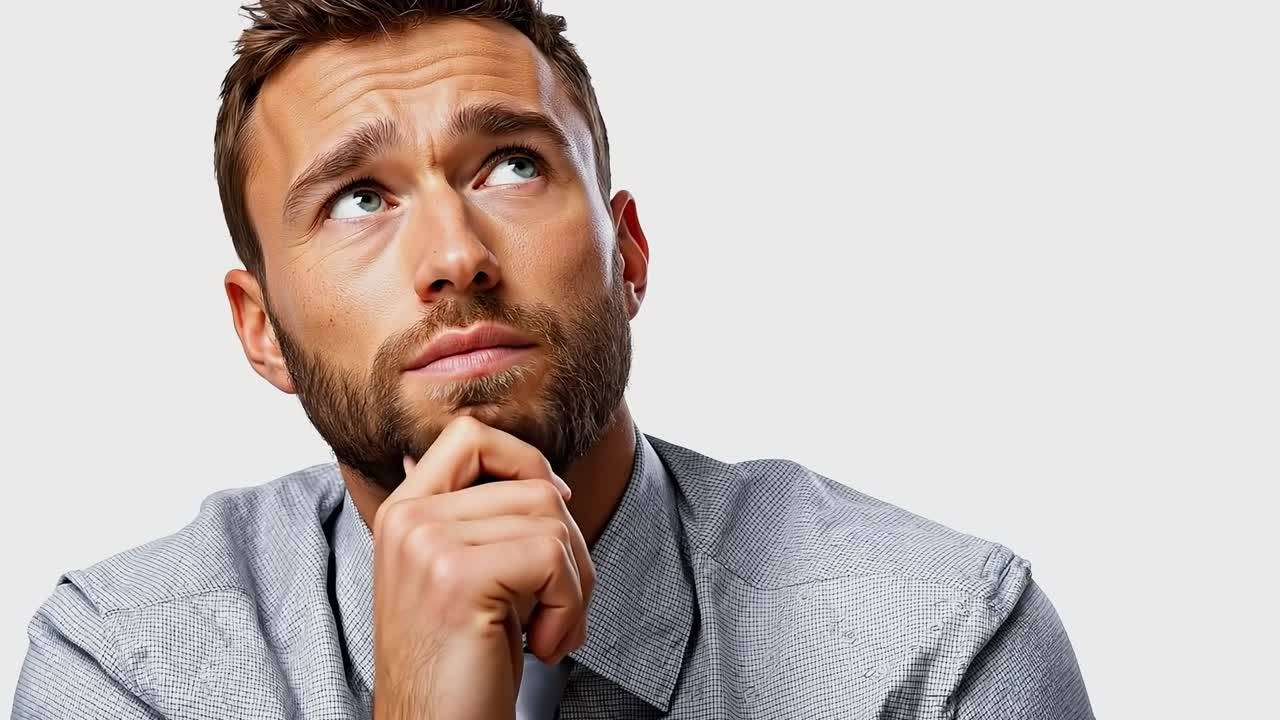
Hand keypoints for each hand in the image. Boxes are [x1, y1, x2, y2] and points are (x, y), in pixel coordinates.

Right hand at [370, 416, 593, 719]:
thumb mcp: (463, 577)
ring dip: (574, 586)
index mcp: (404, 511)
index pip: (471, 434)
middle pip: (534, 484)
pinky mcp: (456, 577)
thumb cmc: (462, 665)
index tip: (553, 511)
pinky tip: (542, 646)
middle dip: (570, 548)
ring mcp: (427, 543)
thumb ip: (481, 522)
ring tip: (547, 632)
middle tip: (556, 606)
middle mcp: (408, 518)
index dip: (528, 462)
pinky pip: (553, 558)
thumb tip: (543, 475)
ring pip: (553, 520)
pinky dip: (569, 608)